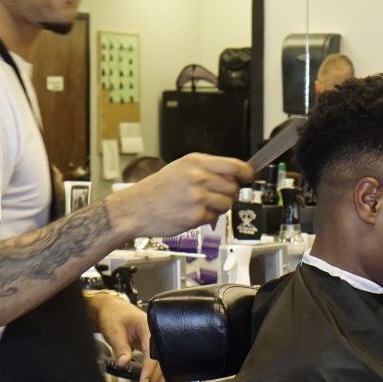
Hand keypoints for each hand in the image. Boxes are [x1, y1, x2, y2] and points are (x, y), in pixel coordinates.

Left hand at [89, 291, 167, 381]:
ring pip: (162, 368)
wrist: (112, 310)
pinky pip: (158, 367)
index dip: (149, 370)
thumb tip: (124, 363)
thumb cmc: (114, 315)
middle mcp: (156, 337)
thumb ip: (120, 348)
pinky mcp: (153, 351)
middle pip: (161, 364)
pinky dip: (154, 378)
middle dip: (153, 381)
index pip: (153, 353)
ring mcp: (156, 344)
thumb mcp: (114, 331)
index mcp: (148, 328)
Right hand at [114, 153, 251, 239]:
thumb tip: (234, 175)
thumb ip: (207, 170)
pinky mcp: (195, 216)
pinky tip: (190, 214)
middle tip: (214, 196)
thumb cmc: (156, 190)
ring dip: (218, 207)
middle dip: (228, 193)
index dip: (245, 173)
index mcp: (195, 162)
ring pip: (227, 203)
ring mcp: (197, 197)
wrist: (135, 208)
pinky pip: (214, 218)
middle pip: (233, 186)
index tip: (247, 177)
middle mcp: (198, 177)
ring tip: (200, 206)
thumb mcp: (180, 168)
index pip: (234, 165)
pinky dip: (206, 219)